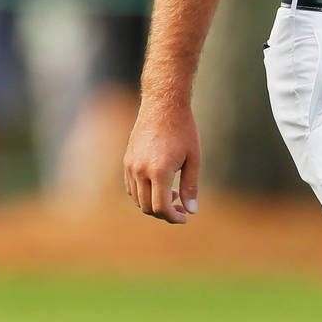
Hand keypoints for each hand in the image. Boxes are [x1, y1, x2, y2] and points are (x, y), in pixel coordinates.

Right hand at [124, 99, 198, 222]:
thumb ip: (191, 186)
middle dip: (164, 213)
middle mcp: (140, 170)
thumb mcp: (194, 158)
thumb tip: (191, 210)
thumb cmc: (183, 129)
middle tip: (181, 207)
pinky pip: (131, 186)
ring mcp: (131, 165)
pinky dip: (143, 193)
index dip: (173, 217)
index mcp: (159, 171)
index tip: (184, 217)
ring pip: (137, 198)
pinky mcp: (127, 159)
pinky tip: (159, 185)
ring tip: (172, 193)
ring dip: (153, 203)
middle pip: (147, 207)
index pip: (161, 207)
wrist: (163, 104)